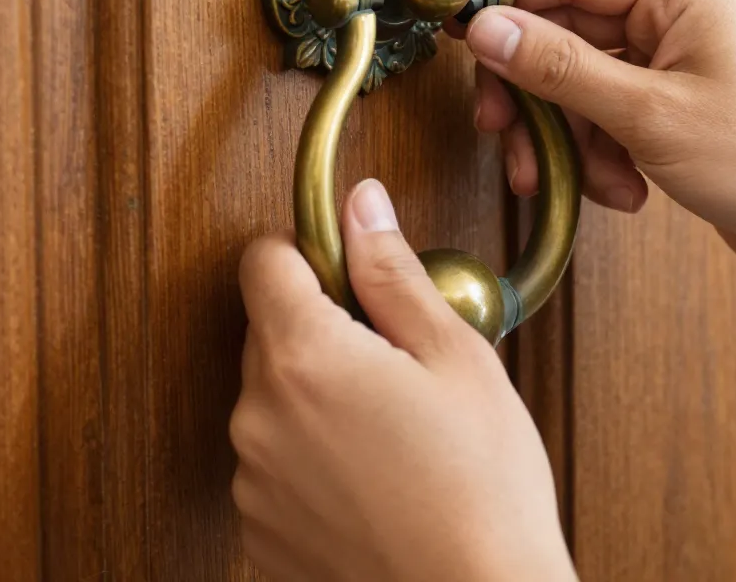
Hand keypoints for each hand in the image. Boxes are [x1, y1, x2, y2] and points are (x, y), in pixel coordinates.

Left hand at [230, 179, 576, 581]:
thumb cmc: (481, 491)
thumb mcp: (452, 356)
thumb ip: (391, 271)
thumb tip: (361, 205)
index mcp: (302, 359)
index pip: (263, 258)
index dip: (307, 250)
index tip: (346, 267)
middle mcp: (258, 417)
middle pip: (269, 327)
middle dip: (323, 324)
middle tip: (394, 358)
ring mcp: (254, 480)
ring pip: (274, 393)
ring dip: (317, 390)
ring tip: (392, 426)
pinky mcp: (260, 530)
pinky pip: (274, 456)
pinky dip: (311, 450)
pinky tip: (373, 473)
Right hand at [459, 0, 735, 284]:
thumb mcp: (650, 115)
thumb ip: (560, 67)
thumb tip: (490, 27)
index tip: (458, 29)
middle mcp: (675, 14)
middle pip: (564, 31)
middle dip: (531, 89)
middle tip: (503, 129)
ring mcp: (674, 60)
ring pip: (579, 81)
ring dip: (566, 136)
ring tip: (579, 179)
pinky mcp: (672, 103)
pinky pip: (605, 114)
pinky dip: (598, 154)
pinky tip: (622, 189)